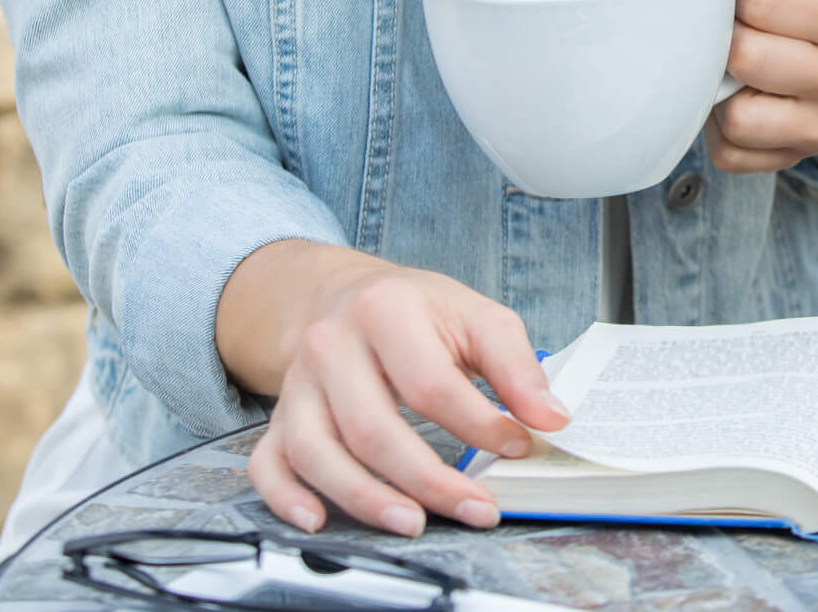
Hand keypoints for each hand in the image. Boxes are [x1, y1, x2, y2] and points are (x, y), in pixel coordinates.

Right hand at [222, 241, 568, 536]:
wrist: (347, 294)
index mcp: (385, 310)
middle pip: (372, 428)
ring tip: (413, 523)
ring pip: (317, 452)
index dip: (479, 424)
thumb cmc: (417, 310)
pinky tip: (317, 520)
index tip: (519, 447)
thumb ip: (517, 365)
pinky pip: (267, 464)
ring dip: (365, 498)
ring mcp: (298, 384)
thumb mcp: (476, 316)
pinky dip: (285, 497)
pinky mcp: (279, 417)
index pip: (431, 384)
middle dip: (428, 479)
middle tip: (475, 508)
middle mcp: (331, 346)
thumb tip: (550, 417)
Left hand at [710, 0, 817, 171]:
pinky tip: (738, 99)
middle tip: (737, 29)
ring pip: (736, 117)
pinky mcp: (793, 161)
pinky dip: (719, 128)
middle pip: (745, 57)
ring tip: (735, 67)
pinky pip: (729, 155)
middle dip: (728, 36)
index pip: (761, 0)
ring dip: (721, 87)